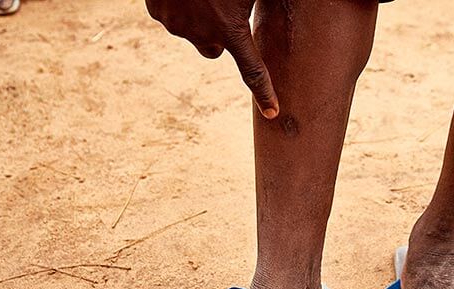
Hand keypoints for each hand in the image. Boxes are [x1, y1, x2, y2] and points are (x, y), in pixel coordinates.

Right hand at [146, 0, 278, 118]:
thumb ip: (259, 3)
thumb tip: (296, 5)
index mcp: (231, 29)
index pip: (253, 71)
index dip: (265, 92)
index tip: (273, 112)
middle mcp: (203, 35)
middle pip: (213, 49)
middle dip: (216, 36)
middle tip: (218, 10)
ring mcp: (177, 26)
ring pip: (191, 30)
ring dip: (195, 15)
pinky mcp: (157, 13)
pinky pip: (171, 16)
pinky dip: (176, 5)